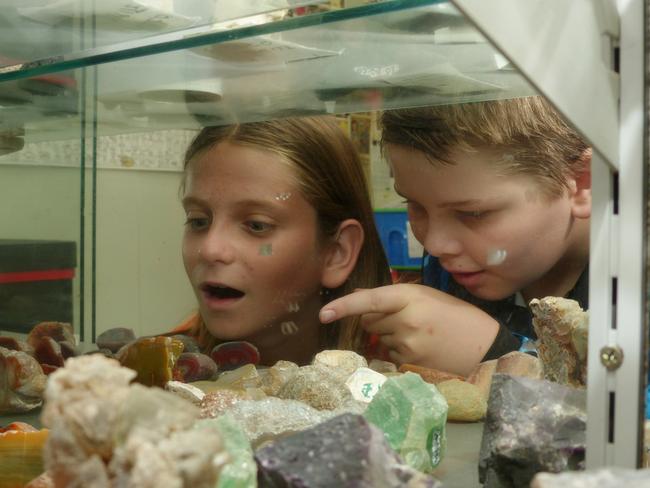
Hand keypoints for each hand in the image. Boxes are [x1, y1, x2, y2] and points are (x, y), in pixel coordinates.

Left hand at [319, 283, 498, 375]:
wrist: (484, 346)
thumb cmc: (455, 316)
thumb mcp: (426, 297)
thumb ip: (392, 297)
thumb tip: (357, 296)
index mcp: (410, 296)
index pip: (369, 300)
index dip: (344, 306)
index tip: (323, 314)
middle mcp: (405, 319)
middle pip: (368, 321)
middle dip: (377, 319)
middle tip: (404, 318)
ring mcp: (407, 343)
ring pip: (378, 338)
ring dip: (389, 335)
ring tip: (419, 333)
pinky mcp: (410, 362)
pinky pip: (389, 354)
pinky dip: (398, 350)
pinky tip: (421, 348)